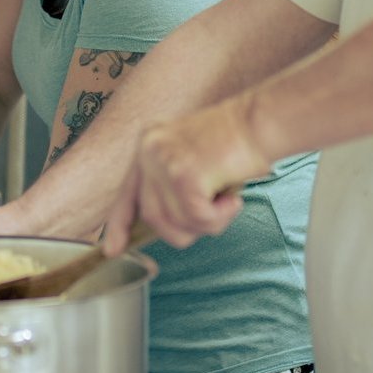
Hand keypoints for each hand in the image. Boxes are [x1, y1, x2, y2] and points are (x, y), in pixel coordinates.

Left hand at [105, 97, 270, 251]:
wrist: (260, 122)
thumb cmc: (236, 146)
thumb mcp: (191, 161)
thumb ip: (170, 187)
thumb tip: (159, 226)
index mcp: (148, 145)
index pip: (127, 193)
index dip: (118, 224)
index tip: (112, 249)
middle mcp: (149, 150)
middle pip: (153, 217)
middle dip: (184, 229)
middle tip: (213, 214)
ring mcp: (164, 161)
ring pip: (175, 223)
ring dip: (207, 224)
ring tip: (227, 202)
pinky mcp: (184, 173)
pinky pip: (197, 219)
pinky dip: (219, 218)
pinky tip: (232, 200)